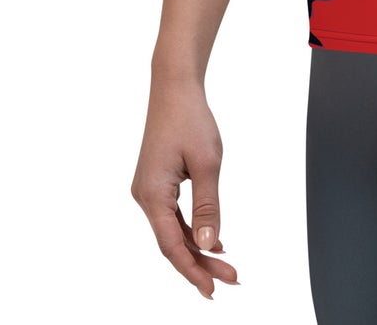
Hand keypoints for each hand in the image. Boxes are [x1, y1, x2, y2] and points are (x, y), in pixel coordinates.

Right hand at [130, 78, 239, 298]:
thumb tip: (207, 246)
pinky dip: (191, 230)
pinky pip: (173, 216)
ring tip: (226, 266)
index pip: (171, 246)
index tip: (214, 289)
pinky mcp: (157, 183)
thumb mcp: (207, 163)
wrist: (175, 87)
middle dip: (201, 263)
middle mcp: (144, 197)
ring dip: (197, 248)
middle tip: (232, 279)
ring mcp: (149, 191)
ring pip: (173, 231)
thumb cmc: (191, 119)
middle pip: (172, 242)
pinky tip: (212, 241)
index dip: (192, 270)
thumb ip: (208, 207)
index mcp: (152, 195)